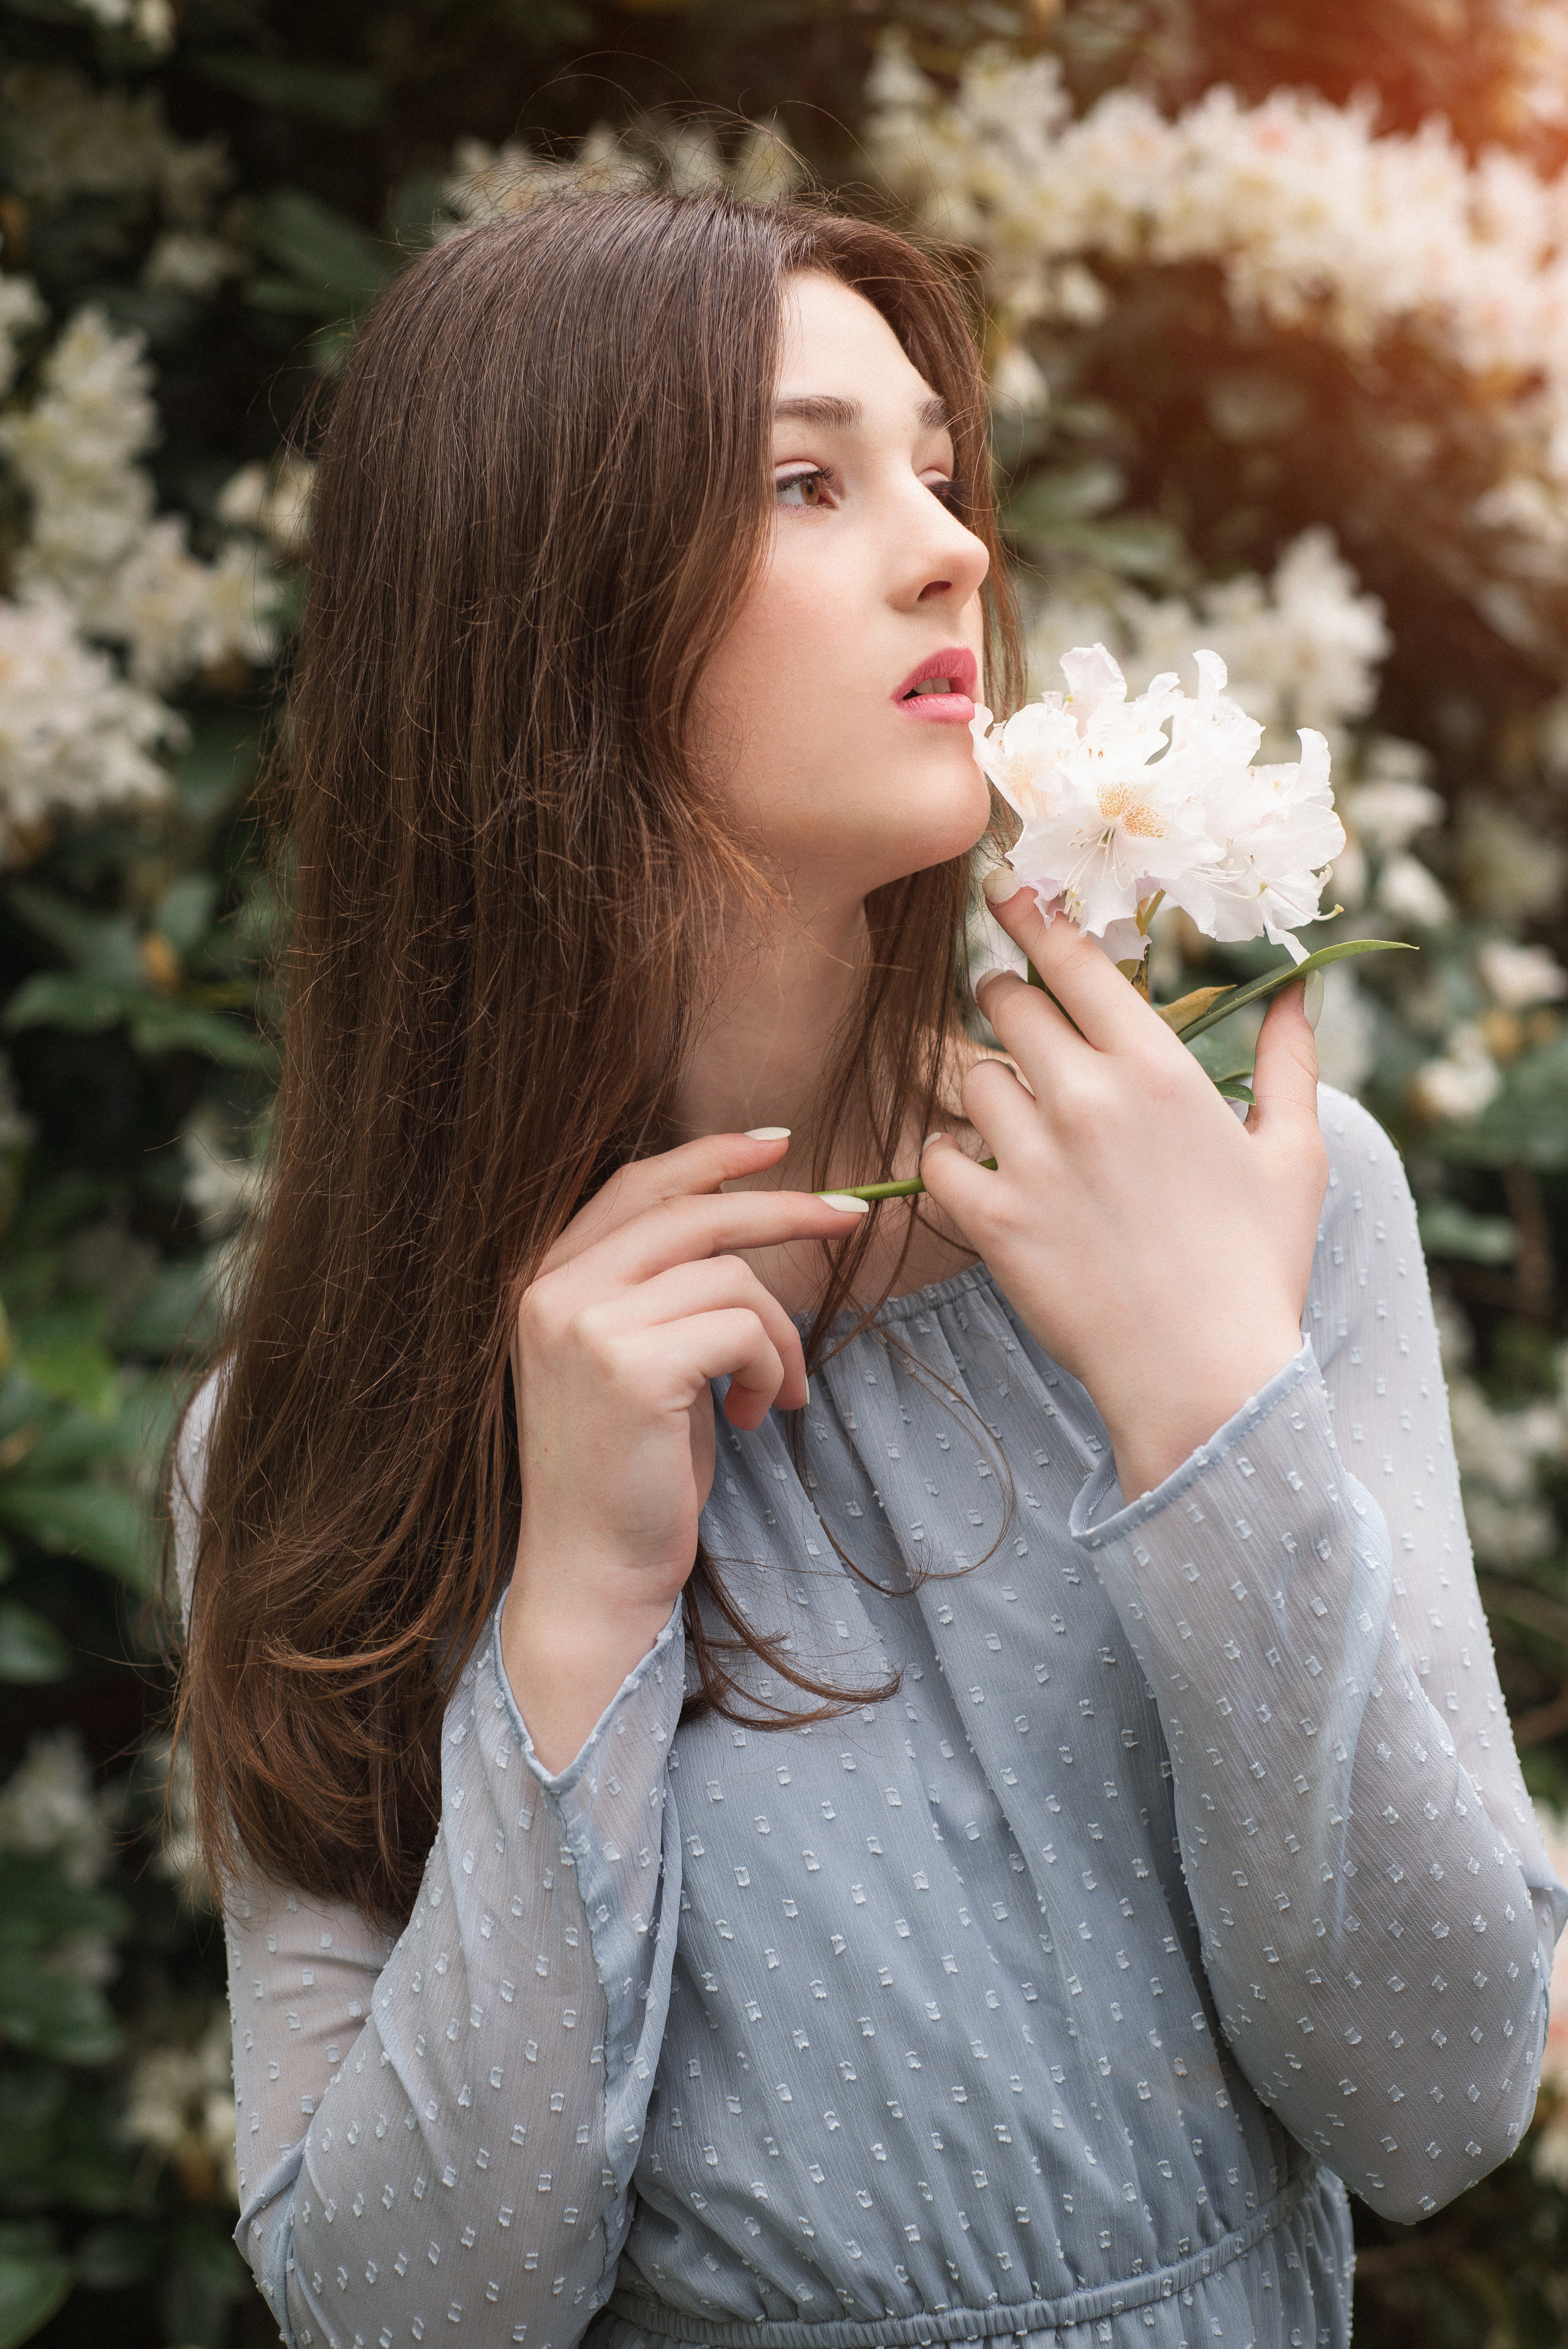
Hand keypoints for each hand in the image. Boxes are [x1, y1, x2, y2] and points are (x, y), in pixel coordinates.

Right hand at [503, 1132, 866, 1769]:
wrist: (592, 1574)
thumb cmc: (628, 1475)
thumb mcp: (638, 1360)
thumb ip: (663, 1289)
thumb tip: (744, 1228)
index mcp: (545, 1279)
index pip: (636, 1184)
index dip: (711, 1156)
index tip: (779, 1145)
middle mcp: (553, 1290)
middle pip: (692, 1210)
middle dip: (782, 1208)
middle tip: (849, 1218)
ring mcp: (585, 1324)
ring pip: (730, 1277)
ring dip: (778, 1335)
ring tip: (775, 1393)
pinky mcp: (631, 1366)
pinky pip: (742, 1328)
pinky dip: (772, 1367)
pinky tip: (758, 1416)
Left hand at [920, 887, 1326, 1500]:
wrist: (1204, 1377)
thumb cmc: (1256, 1268)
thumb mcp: (1295, 1158)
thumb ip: (1291, 1066)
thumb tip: (1294, 999)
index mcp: (1156, 1069)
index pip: (1072, 960)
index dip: (1031, 917)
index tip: (1006, 892)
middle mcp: (1085, 1098)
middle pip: (1004, 1003)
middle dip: (1005, 999)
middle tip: (1014, 1015)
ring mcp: (1032, 1159)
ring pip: (971, 1079)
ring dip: (988, 1088)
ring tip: (1017, 1118)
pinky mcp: (992, 1221)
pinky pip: (938, 1158)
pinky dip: (951, 1160)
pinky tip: (980, 1173)